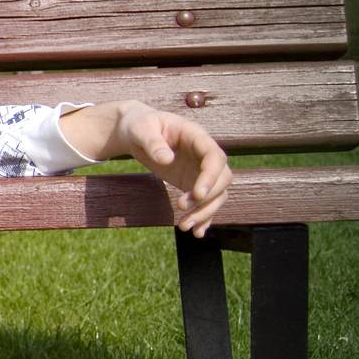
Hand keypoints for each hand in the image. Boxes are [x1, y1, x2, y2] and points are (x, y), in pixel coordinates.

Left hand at [60, 100, 233, 236]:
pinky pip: (206, 202)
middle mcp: (204, 154)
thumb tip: (166, 159)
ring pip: (217, 194)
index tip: (197, 195)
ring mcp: (200, 170)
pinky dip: (203, 217)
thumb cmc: (140, 125)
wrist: (136, 131)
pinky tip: (196, 232)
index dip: (210, 177)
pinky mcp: (193, 182)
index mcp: (196, 136)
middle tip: (182, 207)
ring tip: (184, 226)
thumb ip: (153, 143)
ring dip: (205, 212)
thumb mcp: (141, 129)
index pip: (215, 158)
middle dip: (206, 198)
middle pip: (221, 179)